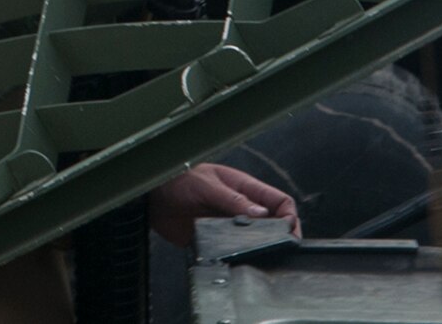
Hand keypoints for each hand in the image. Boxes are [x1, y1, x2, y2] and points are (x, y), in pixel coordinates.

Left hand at [149, 162, 300, 246]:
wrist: (152, 196)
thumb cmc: (178, 180)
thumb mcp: (207, 185)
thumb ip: (232, 199)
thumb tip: (262, 214)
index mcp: (244, 188)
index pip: (279, 201)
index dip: (289, 216)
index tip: (290, 232)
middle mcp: (241, 208)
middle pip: (273, 224)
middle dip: (281, 236)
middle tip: (283, 251)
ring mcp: (230, 224)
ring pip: (257, 240)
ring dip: (262, 248)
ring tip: (265, 258)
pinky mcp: (217, 239)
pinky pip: (236, 250)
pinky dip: (242, 256)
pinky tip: (242, 261)